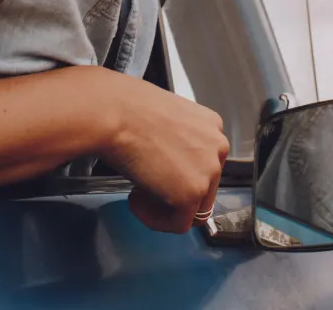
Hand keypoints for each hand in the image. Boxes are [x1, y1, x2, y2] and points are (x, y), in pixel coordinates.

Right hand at [96, 72, 229, 233]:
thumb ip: (178, 140)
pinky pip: (178, 224)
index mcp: (211, 124)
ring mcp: (208, 171)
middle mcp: (217, 146)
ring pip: (194, 208)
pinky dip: (154, 219)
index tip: (157, 171)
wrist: (114, 113)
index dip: (178, 173)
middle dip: (173, 191)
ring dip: (165, 207)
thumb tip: (169, 162)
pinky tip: (135, 199)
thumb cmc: (127, 109)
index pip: (204, 162)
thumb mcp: (164, 118)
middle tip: (145, 184)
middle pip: (204, 187)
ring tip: (138, 192)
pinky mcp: (192, 193)